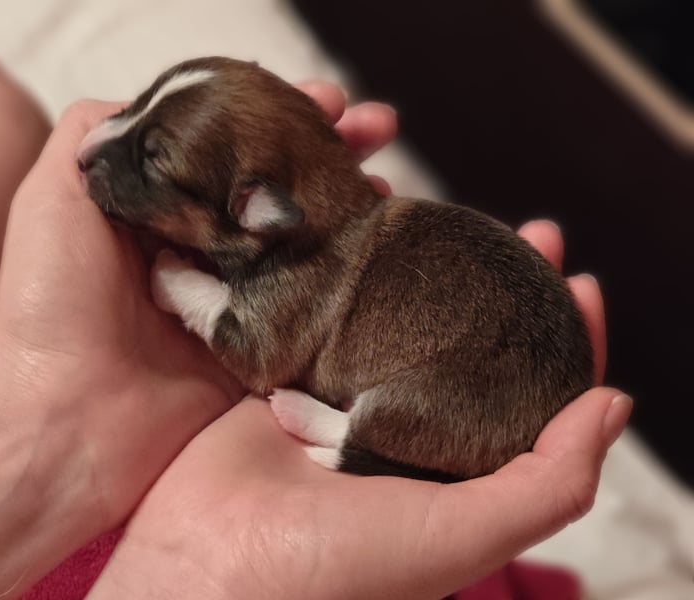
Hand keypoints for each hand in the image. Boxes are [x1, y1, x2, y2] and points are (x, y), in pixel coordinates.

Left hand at [0, 82, 397, 599]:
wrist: (63, 417)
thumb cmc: (50, 301)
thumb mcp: (56, 194)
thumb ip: (100, 135)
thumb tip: (163, 104)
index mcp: (161, 210)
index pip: (234, 149)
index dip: (281, 119)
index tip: (328, 99)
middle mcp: (201, 249)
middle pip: (277, 188)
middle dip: (330, 153)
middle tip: (377, 128)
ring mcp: (234, 298)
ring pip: (304, 238)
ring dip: (349, 205)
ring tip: (384, 182)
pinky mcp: (258, 345)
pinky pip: (311, 300)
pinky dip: (346, 269)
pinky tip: (374, 243)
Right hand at [87, 222, 623, 598]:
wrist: (206, 568)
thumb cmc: (334, 572)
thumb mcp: (458, 537)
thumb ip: (547, 483)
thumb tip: (615, 403)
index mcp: (448, 465)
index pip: (529, 392)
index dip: (562, 337)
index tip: (576, 279)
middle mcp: (397, 426)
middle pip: (465, 339)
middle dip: (501, 284)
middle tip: (525, 231)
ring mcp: (338, 395)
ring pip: (394, 314)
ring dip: (425, 263)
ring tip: (449, 215)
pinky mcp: (283, 370)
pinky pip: (325, 306)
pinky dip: (347, 267)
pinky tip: (369, 227)